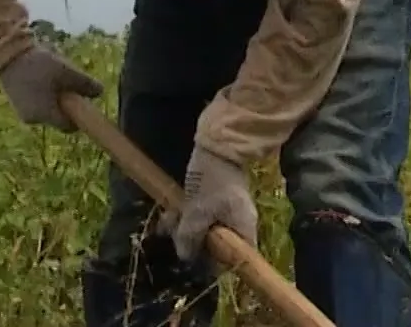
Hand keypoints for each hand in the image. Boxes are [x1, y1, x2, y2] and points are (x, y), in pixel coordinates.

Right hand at [0, 47, 102, 130]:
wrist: (7, 54)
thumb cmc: (39, 64)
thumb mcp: (67, 71)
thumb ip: (86, 84)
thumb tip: (100, 93)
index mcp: (46, 115)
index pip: (69, 126)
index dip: (79, 116)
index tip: (81, 101)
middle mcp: (33, 119)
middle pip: (58, 117)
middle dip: (65, 104)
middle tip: (67, 84)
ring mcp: (22, 112)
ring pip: (46, 109)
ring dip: (53, 98)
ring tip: (51, 76)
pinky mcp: (16, 103)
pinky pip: (36, 104)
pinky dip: (42, 94)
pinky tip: (40, 76)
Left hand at [159, 146, 257, 263]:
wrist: (218, 145)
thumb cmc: (211, 180)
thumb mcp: (197, 210)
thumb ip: (191, 236)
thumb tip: (186, 257)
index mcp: (243, 230)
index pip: (236, 261)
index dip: (216, 265)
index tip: (195, 260)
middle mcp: (241, 224)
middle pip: (219, 247)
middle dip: (193, 242)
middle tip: (172, 234)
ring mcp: (231, 212)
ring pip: (208, 230)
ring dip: (186, 228)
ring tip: (166, 220)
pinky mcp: (221, 202)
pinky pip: (206, 217)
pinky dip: (190, 217)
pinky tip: (171, 211)